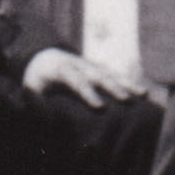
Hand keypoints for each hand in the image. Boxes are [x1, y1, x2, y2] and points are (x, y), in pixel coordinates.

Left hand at [16, 43, 134, 111]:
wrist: (41, 59)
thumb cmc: (36, 80)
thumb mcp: (30, 89)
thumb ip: (36, 102)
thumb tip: (45, 116)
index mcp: (60, 69)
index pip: (76, 80)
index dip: (88, 93)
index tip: (100, 107)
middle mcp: (79, 64)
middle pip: (98, 74)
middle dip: (114, 87)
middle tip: (128, 100)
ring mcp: (90, 66)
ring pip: (110, 73)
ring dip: (128, 83)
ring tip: (144, 94)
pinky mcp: (97, 70)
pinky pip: (114, 75)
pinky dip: (129, 83)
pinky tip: (143, 92)